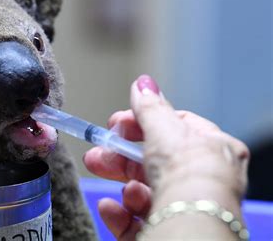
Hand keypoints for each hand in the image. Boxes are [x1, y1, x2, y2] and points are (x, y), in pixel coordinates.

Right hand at [83, 75, 249, 239]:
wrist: (189, 223)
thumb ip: (149, 107)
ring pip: (145, 192)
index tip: (116, 124)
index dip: (142, 124)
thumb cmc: (188, 175)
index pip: (175, 130)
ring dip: (125, 185)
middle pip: (153, 163)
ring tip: (115, 183)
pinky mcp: (165, 233)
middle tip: (97, 153)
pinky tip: (110, 207)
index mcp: (212, 151)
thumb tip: (142, 84)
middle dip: (119, 157)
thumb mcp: (164, 129)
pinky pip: (138, 222)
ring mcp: (184, 209)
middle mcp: (201, 182)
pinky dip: (120, 213)